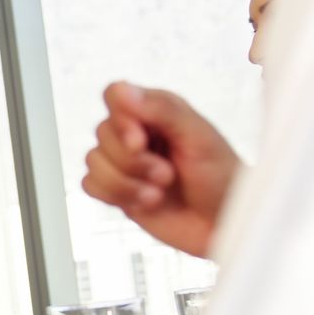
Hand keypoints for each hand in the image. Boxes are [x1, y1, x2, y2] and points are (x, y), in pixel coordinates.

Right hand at [82, 82, 241, 256]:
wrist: (223, 224)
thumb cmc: (221, 178)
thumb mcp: (199, 138)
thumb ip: (162, 110)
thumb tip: (123, 90)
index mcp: (156, 111)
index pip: (115, 95)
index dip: (121, 120)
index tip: (141, 142)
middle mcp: (135, 132)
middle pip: (102, 133)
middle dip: (134, 161)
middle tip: (167, 175)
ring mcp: (124, 163)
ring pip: (93, 161)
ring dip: (127, 183)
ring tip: (159, 193)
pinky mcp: (116, 190)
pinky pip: (90, 185)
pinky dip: (116, 195)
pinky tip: (145, 202)